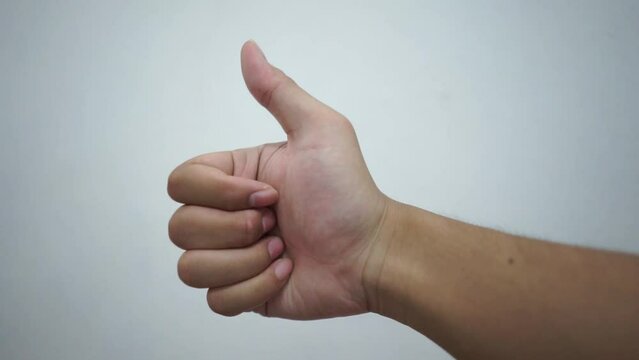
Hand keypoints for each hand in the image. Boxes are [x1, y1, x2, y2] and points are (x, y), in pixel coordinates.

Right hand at [167, 41, 389, 318]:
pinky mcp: (243, 292)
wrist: (371, 252)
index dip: (220, 194)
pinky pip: (216, 301)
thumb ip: (279, 93)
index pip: (180, 182)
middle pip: (179, 227)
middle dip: (234, 229)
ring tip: (282, 250)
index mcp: (233, 179)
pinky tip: (286, 272)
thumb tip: (248, 50)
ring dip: (244, 262)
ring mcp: (232, 257)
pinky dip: (255, 288)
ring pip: (190, 268)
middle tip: (277, 223)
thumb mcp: (319, 131)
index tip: (270, 193)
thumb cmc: (349, 193)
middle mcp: (226, 216)